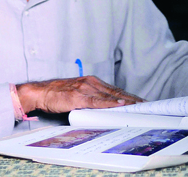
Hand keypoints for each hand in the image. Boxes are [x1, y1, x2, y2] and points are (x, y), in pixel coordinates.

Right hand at [16, 76, 144, 113]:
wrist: (41, 92)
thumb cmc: (58, 94)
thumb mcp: (78, 93)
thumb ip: (91, 97)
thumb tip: (104, 106)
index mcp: (92, 81)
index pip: (115, 89)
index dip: (128, 96)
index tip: (140, 101)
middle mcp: (91, 82)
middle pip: (116, 92)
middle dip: (132, 99)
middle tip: (146, 104)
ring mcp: (85, 89)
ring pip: (110, 95)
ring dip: (125, 101)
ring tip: (138, 106)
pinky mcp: (78, 97)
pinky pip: (97, 101)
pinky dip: (109, 103)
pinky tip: (118, 105)